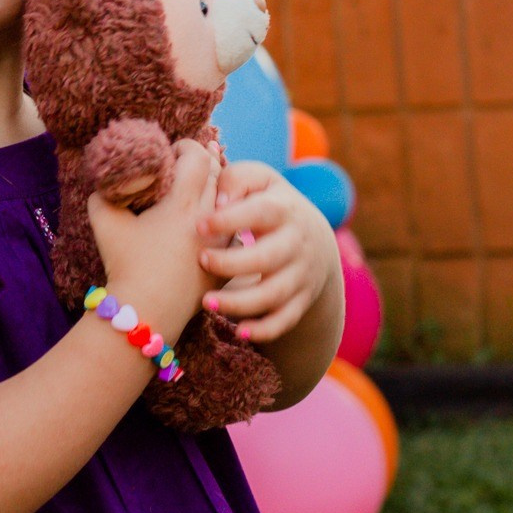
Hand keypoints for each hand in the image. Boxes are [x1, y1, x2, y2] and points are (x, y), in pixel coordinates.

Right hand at [87, 138, 221, 337]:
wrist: (146, 313)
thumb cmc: (125, 263)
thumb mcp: (104, 220)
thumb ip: (104, 192)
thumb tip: (108, 182)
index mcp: (184, 201)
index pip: (198, 156)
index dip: (186, 147)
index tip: (172, 152)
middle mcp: (209, 218)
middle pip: (218, 174)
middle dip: (202, 164)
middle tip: (185, 165)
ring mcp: (221, 243)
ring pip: (227, 204)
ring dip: (213, 192)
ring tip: (195, 191)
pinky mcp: (223, 265)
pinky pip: (228, 232)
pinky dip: (218, 221)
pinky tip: (202, 224)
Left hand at [197, 159, 337, 344]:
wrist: (313, 238)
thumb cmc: (268, 202)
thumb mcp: (258, 181)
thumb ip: (235, 180)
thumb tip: (217, 201)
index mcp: (284, 209)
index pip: (261, 212)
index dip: (230, 219)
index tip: (199, 225)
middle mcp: (296, 243)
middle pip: (268, 258)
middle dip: (233, 263)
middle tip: (201, 260)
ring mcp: (301, 275)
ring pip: (274, 294)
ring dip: (240, 302)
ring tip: (206, 302)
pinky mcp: (300, 300)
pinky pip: (285, 320)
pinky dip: (265, 330)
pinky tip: (239, 332)